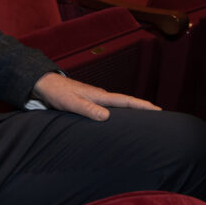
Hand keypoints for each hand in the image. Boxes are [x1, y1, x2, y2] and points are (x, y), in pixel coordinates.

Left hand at [31, 72, 159, 120]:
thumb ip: (87, 109)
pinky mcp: (89, 101)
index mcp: (100, 96)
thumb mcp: (71, 103)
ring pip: (118, 105)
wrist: (45, 84)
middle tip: (160, 116)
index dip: (143, 106)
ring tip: (144, 120)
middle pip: (126, 103)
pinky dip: (119, 112)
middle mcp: (100, 96)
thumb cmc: (57, 93)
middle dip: (143, 108)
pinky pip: (109, 107)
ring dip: (131, 111)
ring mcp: (95, 98)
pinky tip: (118, 119)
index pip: (126, 101)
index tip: (159, 110)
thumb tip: (107, 116)